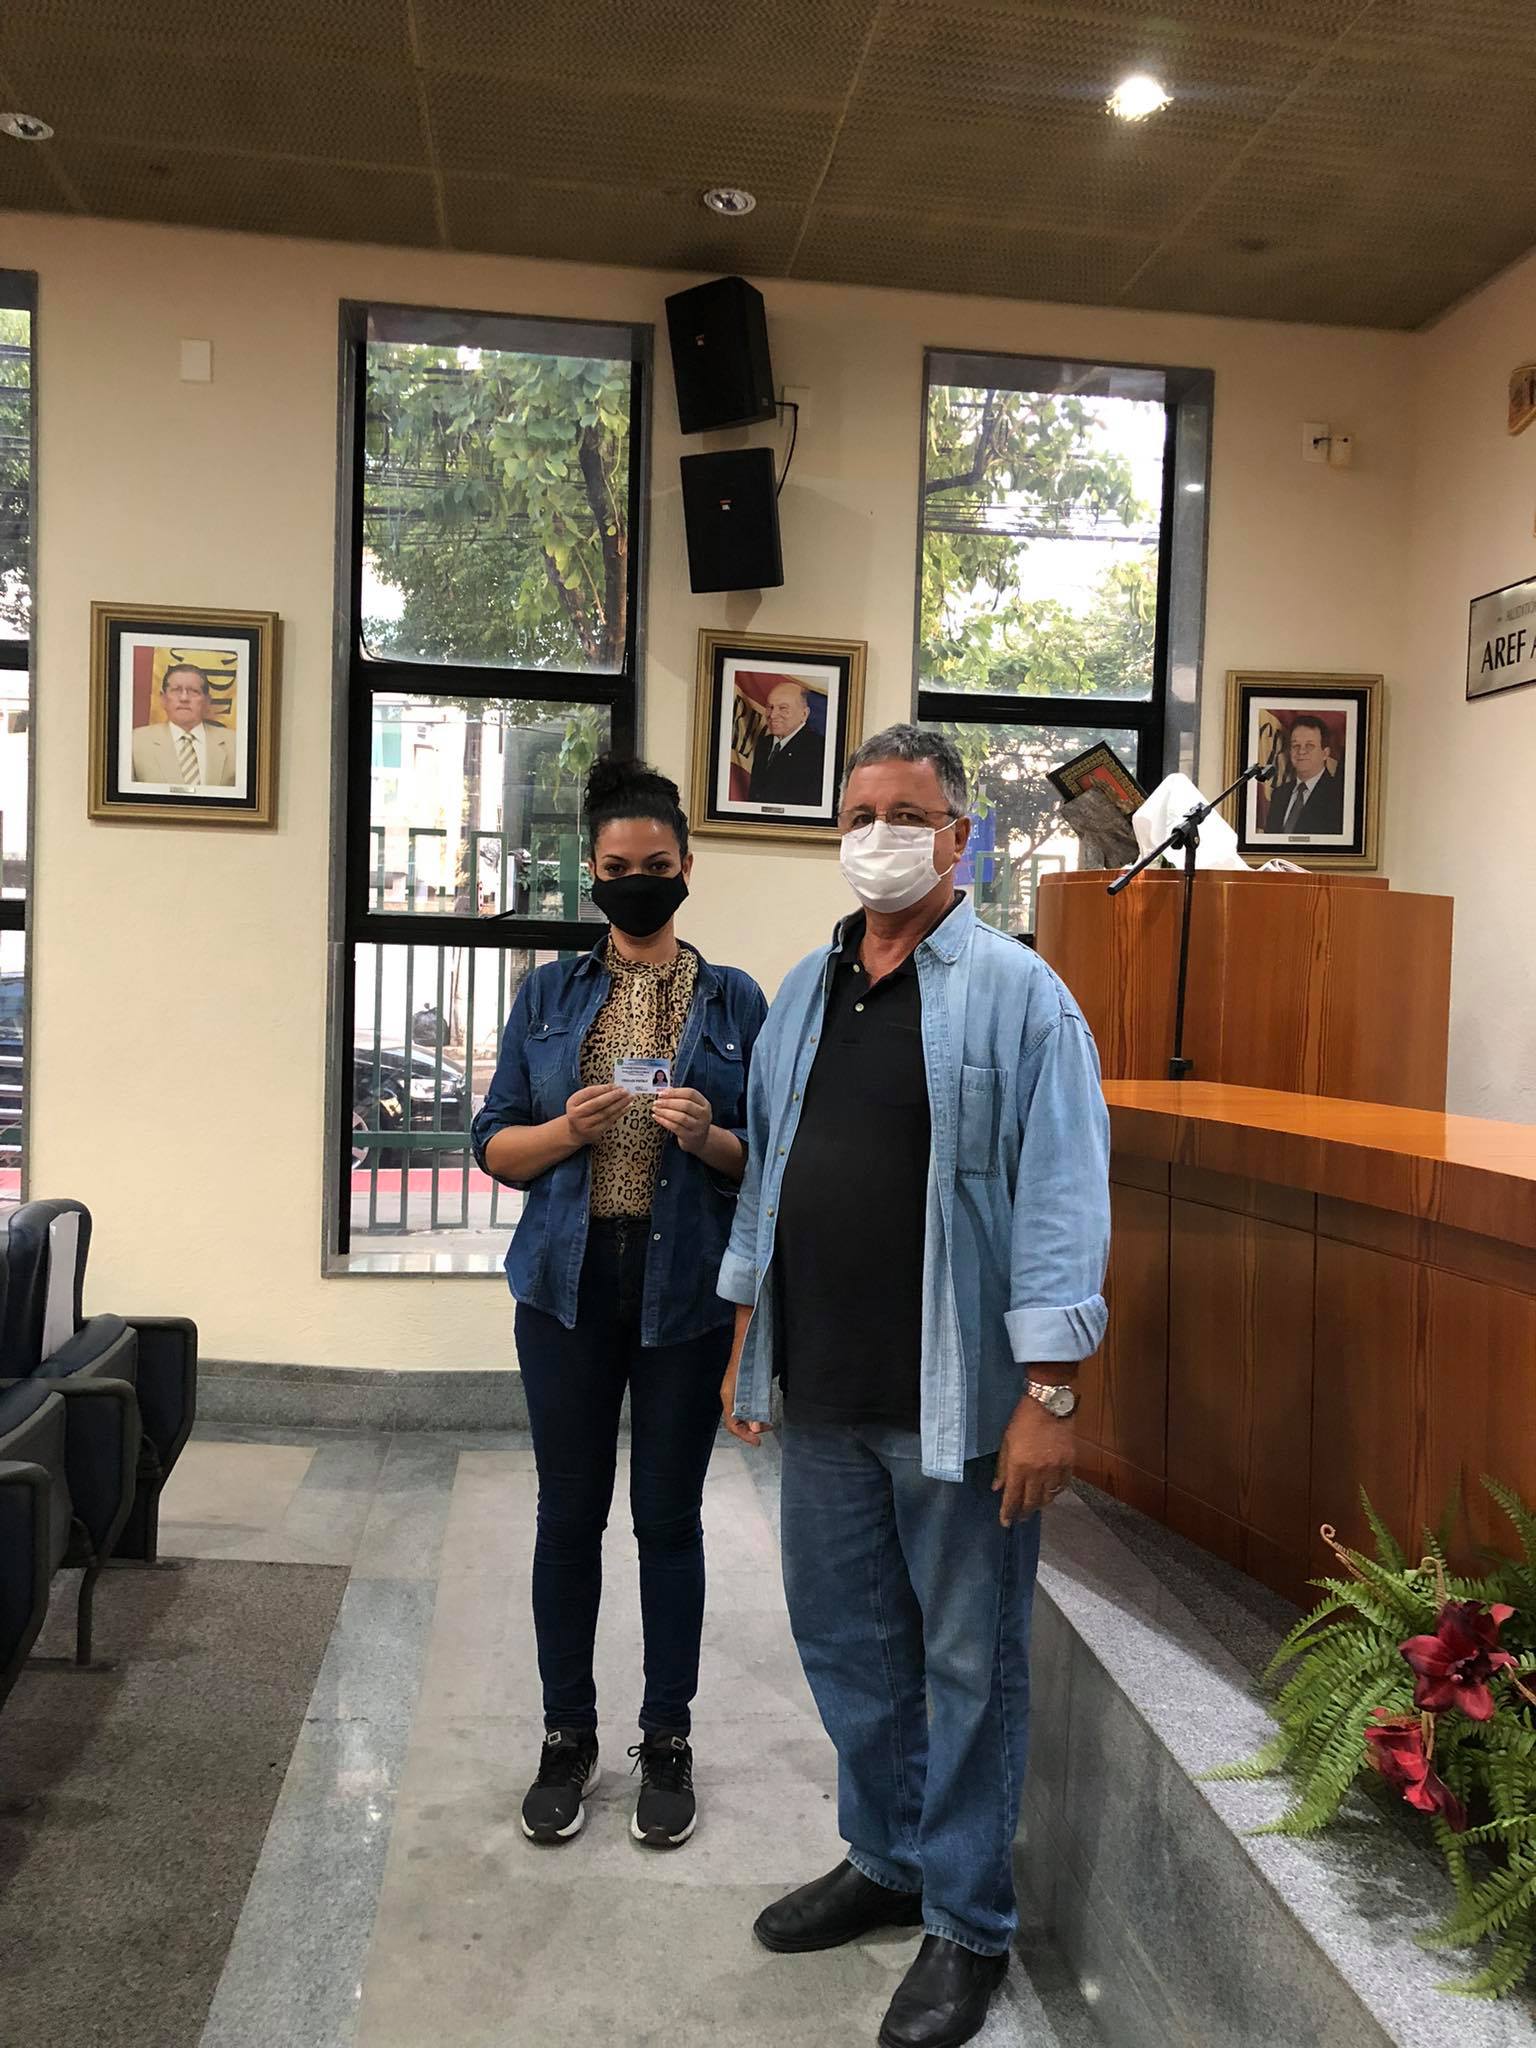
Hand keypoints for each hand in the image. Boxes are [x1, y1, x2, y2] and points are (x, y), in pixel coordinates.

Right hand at [563, 1084, 629, 1145]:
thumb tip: (614, 1087)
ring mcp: (585, 1125)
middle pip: (597, 1103)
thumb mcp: (580, 1101)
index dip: (604, 1088)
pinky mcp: (594, 1132)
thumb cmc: (581, 1112)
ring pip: (606, 1112)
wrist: (575, 1132)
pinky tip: (627, 1107)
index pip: (589, 1093)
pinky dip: (620, 1113)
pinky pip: (610, 1121)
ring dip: (620, 1104)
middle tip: (625, 1090)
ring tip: (629, 1097)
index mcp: (573, 1102)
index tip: (616, 1085)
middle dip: (613, 1096)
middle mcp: (577, 1114)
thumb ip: (593, 1093)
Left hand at [652, 1086, 713, 1155]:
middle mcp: (704, 1115)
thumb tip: (665, 1090)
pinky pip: (675, 1127)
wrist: (700, 1141)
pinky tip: (657, 1117)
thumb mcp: (692, 1108)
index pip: (690, 1093)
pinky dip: (664, 1121)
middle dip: (668, 1102)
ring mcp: (698, 1127)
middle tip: (657, 1102)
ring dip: (665, 1112)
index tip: (662, 1093)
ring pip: (680, 1117)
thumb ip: (681, 1098)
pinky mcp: (690, 1136)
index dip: (675, 1092)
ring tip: (655, 1109)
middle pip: (686, 1105)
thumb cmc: (692, 1121)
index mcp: (705, 1104)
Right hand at [720, 1333, 769, 1446]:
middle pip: (736, 1420)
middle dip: (751, 1429)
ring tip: (767, 1421)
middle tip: (767, 1429)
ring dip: (754, 1419)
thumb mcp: (756, 1384)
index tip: (758, 1441)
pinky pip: (745, 1403)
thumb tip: (755, 1426)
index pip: (732, 1424)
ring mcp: (734, 1389)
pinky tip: (765, 1408)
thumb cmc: (751, 1356)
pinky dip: (755, 1409)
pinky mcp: (741, 1384)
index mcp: (729, 1395)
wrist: (748, 1334)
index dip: (744, 1435)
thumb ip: (756, 1405)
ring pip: (741, 1412)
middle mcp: (729, 1394)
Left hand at [991, 1391, 1074, 1526]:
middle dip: (1024, 1513)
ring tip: (1034, 1506)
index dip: (1008, 1513)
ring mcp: (1056, 1469)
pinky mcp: (1069, 1463)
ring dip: (1040, 1504)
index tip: (1005, 1523)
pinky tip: (1050, 1493)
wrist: (1049, 1405)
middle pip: (1032, 1502)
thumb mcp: (1006, 1442)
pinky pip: (1063, 1486)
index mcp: (1019, 1466)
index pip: (1013, 1497)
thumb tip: (997, 1488)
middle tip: (1020, 1518)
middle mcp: (1038, 1472)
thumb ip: (1002, 1468)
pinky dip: (1055, 1492)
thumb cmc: (1022, 1420)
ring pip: (1049, 1497)